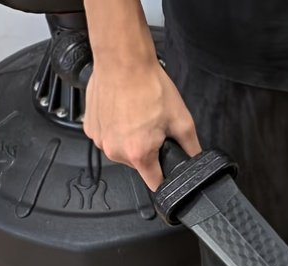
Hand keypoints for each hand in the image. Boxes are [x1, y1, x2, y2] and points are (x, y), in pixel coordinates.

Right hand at [84, 58, 200, 190]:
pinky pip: (108, 137)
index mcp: (138, 154)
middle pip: (139, 165)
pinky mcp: (90, 128)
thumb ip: (191, 147)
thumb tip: (197, 161)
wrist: (123, 60)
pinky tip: (123, 113)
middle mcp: (115, 151)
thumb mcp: (181, 120)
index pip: (155, 184)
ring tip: (136, 117)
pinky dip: (116, 129)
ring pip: (122, 151)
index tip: (168, 173)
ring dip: (131, 140)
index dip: (166, 179)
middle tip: (153, 128)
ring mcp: (100, 140)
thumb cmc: (149, 86)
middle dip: (149, 151)